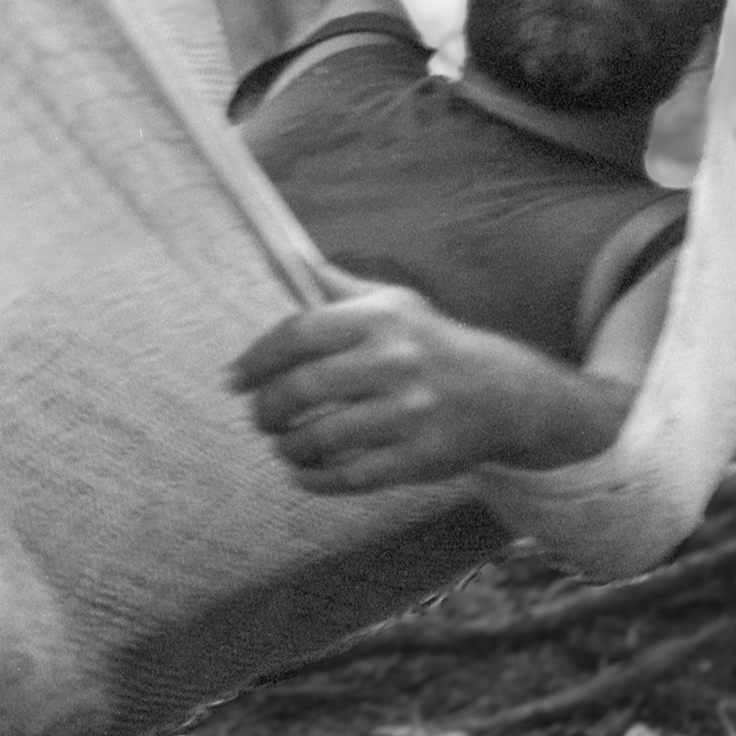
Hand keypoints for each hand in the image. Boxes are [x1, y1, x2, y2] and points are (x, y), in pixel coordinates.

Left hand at [230, 286, 626, 493]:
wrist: (503, 392)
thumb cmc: (429, 341)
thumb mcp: (393, 301)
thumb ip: (337, 286)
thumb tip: (288, 256)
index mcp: (378, 319)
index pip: (298, 334)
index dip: (257, 358)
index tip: (233, 379)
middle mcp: (393, 362)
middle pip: (303, 389)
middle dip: (267, 408)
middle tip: (258, 416)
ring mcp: (408, 413)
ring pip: (324, 438)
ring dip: (289, 446)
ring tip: (281, 443)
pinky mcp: (420, 458)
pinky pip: (353, 476)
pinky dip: (316, 479)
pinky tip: (302, 472)